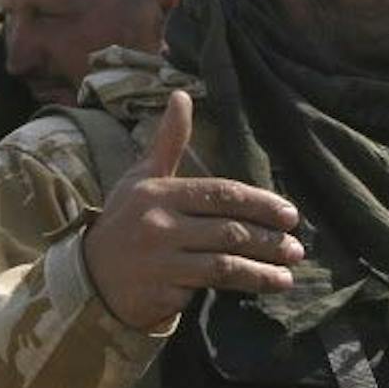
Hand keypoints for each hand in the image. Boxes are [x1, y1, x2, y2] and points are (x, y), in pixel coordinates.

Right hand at [82, 90, 304, 331]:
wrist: (91, 277)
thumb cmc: (126, 222)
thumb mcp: (142, 179)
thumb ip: (168, 142)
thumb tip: (181, 95)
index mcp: (159, 192)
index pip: (221, 194)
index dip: (260, 204)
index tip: (290, 215)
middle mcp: (158, 224)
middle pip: (228, 229)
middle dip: (268, 240)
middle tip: (297, 248)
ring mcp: (159, 260)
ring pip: (223, 263)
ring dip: (261, 270)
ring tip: (288, 275)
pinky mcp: (161, 292)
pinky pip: (207, 289)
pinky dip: (237, 287)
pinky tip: (261, 288)